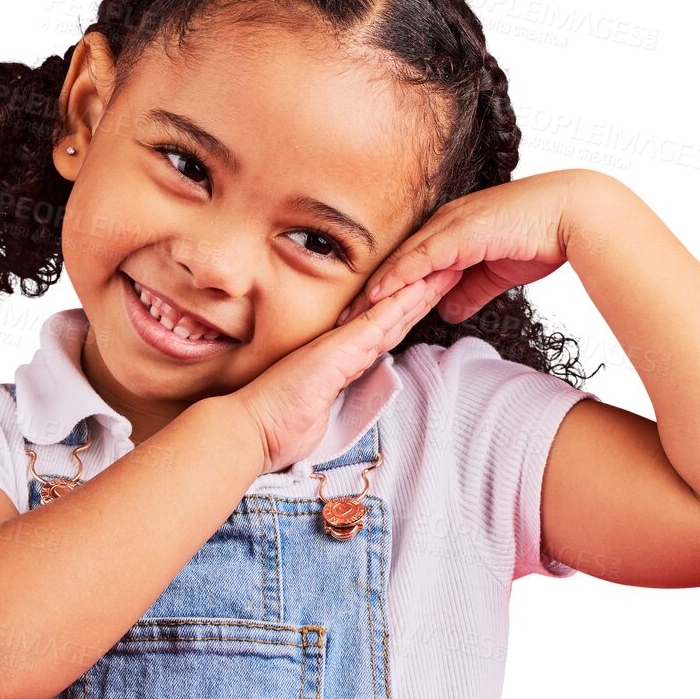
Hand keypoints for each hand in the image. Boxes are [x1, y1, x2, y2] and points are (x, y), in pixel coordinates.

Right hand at [227, 270, 454, 475]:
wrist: (250, 429)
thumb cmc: (275, 429)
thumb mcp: (315, 419)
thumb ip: (329, 409)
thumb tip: (329, 413)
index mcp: (339, 365)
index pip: (381, 337)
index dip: (406, 316)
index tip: (429, 299)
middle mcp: (341, 349)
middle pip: (392, 318)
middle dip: (422, 295)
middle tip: (449, 270)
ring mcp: (339, 347)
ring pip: (390, 314)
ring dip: (420, 292)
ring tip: (447, 268)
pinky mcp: (337, 351)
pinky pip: (375, 323)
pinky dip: (399, 305)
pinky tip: (420, 287)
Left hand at [333, 170, 578, 328]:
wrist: (573, 216)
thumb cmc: (541, 239)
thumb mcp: (496, 274)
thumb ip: (469, 292)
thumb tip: (446, 312)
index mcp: (452, 233)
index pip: (407, 265)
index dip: (381, 291)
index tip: (358, 318)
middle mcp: (445, 224)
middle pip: (395, 262)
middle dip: (365, 294)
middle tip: (337, 322)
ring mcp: (452, 224)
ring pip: (402, 260)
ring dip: (374, 290)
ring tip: (347, 316)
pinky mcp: (463, 230)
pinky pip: (422, 257)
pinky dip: (398, 276)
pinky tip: (378, 295)